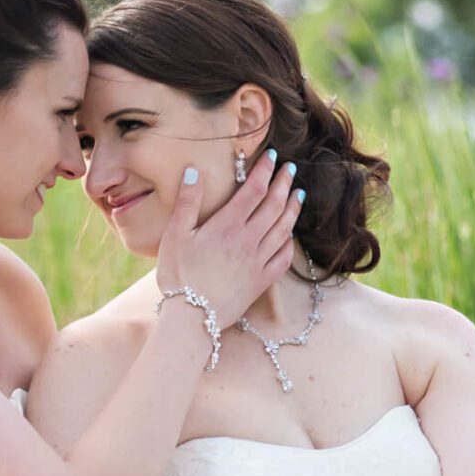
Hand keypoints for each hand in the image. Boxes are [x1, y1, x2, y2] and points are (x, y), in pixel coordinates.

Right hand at [155, 148, 302, 322]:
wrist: (193, 318)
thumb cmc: (179, 276)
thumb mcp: (175, 235)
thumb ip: (187, 202)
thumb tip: (192, 171)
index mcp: (227, 226)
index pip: (253, 190)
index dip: (265, 171)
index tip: (273, 157)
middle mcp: (248, 241)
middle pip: (273, 206)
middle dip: (284, 184)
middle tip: (291, 169)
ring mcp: (258, 261)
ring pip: (283, 229)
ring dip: (293, 209)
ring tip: (299, 195)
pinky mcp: (261, 281)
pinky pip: (283, 258)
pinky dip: (290, 242)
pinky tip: (290, 235)